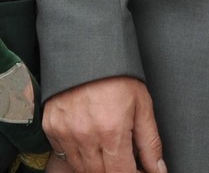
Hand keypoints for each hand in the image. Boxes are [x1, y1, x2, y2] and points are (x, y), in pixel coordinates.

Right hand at [42, 76, 167, 172]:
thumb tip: (157, 170)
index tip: (138, 171)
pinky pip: (64, 155)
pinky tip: (90, 142)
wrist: (85, 48)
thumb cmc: (117, 74)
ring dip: (97, 166)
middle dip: (115, 172)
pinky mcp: (51, 128)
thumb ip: (150, 142)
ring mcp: (65, 133)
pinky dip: (78, 155)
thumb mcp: (142, 105)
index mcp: (112, 131)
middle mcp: (85, 136)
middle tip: (125, 160)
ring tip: (108, 150)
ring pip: (81, 169)